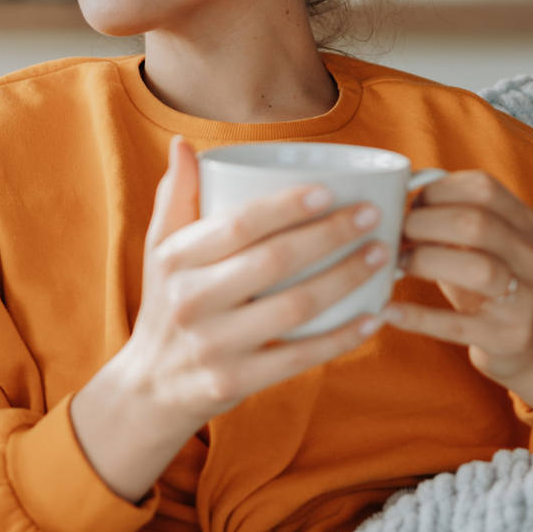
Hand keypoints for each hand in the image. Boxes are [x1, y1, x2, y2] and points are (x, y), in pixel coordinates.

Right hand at [129, 135, 389, 428]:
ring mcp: (214, 345)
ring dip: (345, 279)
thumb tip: (183, 145)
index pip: (238, 225)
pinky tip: (373, 316)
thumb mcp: (159, 249)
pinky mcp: (235, 382)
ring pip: (294, 308)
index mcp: (177, 259)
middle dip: (330, 235)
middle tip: (372, 215)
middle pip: (273, 262)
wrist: (151, 386)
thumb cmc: (167, 302)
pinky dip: (341, 338)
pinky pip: (299, 358)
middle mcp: (191, 301)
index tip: (329, 190)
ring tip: (381, 254)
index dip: (286, 206)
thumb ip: (175, 196)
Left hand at [383, 170, 532, 404]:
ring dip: (426, 262)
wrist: (529, 341)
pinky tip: (389, 310)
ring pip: (478, 269)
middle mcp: (529, 256)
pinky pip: (458, 325)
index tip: (411, 205)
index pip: (483, 188)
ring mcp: (524, 298)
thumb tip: (392, 198)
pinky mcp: (508, 337)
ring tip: (399, 265)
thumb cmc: (487, 282)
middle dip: (424, 224)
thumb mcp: (481, 244)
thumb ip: (449, 218)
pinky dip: (418, 317)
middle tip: (397, 235)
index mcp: (521, 223)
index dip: (438, 191)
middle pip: (476, 224)